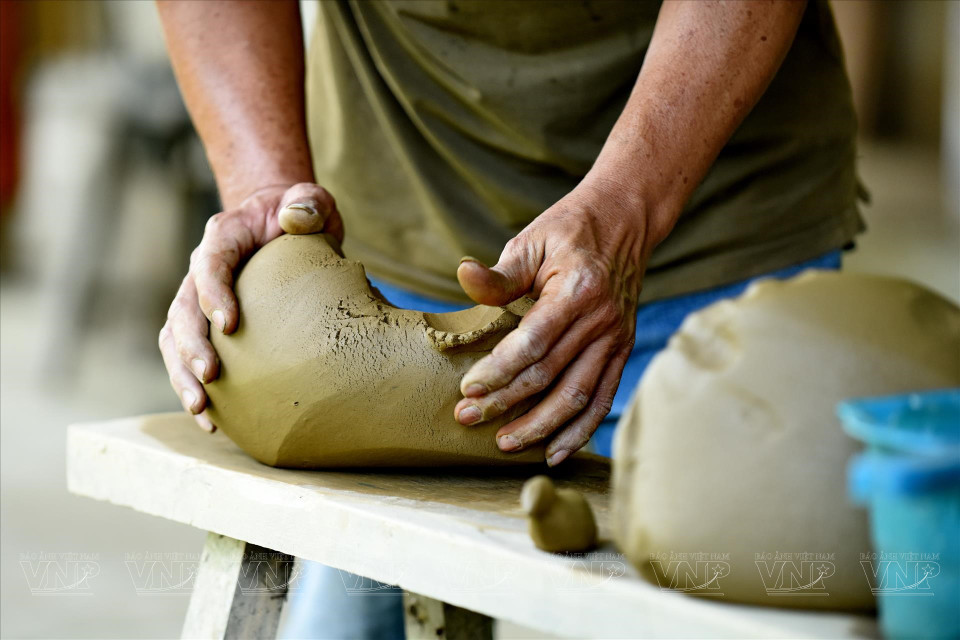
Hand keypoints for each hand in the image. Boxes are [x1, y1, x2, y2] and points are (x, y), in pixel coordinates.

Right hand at [159, 182, 341, 430]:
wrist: (283, 223)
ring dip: (182, 374)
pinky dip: (194, 386)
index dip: (213, 292)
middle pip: (183, 309)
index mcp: (224, 236)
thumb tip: (294, 218)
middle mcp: (202, 268)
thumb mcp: (311, 199)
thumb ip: (308, 202)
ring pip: (175, 338)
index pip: (209, 263)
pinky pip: (189, 357)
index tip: (229, 325)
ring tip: (201, 409)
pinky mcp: (208, 325)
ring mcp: (200, 298)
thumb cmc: (300, 214)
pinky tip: (213, 421)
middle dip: (191, 347)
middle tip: (209, 379)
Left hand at [454, 180, 648, 465]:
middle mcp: (601, 320)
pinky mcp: (622, 351)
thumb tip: (463, 276)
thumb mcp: (531, 242)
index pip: (534, 342)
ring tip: (505, 443)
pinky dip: (581, 430)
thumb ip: (500, 274)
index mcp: (577, 290)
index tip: (468, 389)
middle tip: (467, 418)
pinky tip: (555, 452)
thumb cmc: (569, 231)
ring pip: (578, 397)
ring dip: (541, 426)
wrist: (625, 222)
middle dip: (506, 402)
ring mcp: (616, 340)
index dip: (499, 370)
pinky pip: (603, 399)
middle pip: (550, 375)